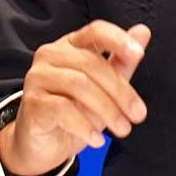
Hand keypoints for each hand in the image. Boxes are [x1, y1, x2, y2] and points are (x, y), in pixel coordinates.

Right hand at [0, 20, 151, 175]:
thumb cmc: (76, 111)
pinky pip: (62, 109)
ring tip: (122, 129)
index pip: (95, 31)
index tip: (139, 55)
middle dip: (120, 91)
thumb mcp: (105, 87)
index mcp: (71, 45)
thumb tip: (143, 31)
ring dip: (107, 110)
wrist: (46, 144)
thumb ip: (122, 61)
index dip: (118, 39)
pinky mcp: (32, 101)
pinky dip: (85, 126)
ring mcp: (38, 76)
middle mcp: (51, 55)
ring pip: (79, 85)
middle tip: (138, 114)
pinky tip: (97, 139)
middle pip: (92, 64)